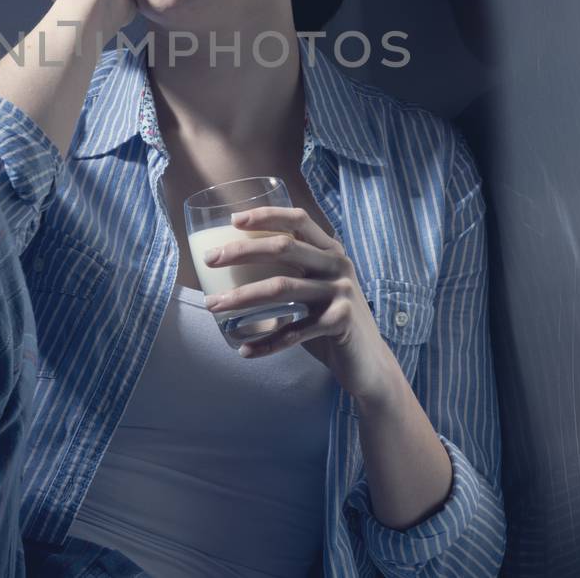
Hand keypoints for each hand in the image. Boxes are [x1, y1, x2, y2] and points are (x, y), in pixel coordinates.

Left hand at [201, 207, 398, 403]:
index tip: (233, 220)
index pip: (298, 220)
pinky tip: (244, 351)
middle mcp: (337, 265)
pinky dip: (266, 343)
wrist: (370, 362)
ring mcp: (341, 292)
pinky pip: (293, 332)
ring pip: (281, 288)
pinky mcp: (340, 322)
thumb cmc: (331, 320)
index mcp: (330, 251)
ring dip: (242, 298)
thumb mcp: (316, 288)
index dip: (266, 215)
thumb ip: (292, 273)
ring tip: (213, 305)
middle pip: (284, 247)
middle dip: (241, 251)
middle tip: (209, 260)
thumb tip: (235, 267)